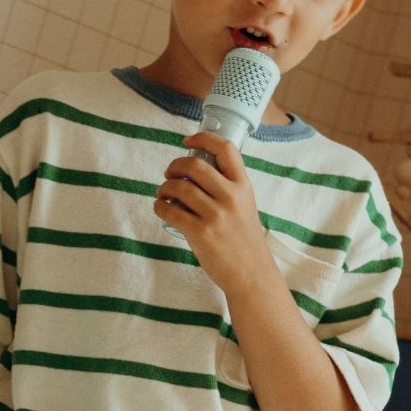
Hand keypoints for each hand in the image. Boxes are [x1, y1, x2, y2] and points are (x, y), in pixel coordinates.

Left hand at [154, 131, 268, 291]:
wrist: (251, 272)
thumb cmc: (242, 238)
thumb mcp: (244, 205)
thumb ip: (225, 187)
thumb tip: (192, 170)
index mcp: (243, 185)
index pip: (226, 148)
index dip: (203, 137)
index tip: (188, 140)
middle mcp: (231, 196)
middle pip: (195, 164)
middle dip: (174, 165)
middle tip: (169, 174)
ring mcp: (216, 215)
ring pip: (178, 187)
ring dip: (163, 188)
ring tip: (163, 194)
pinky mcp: (201, 233)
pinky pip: (170, 210)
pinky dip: (159, 206)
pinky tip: (161, 208)